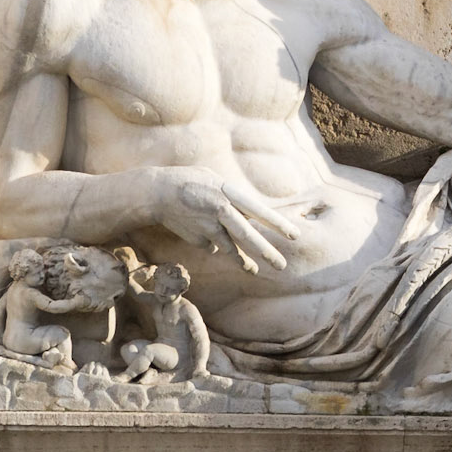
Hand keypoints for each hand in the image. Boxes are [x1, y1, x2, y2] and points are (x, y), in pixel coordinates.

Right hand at [150, 168, 299, 273]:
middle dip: (265, 251)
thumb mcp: (216, 180)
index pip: (257, 211)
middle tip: (282, 266)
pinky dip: (213, 243)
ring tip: (254, 270)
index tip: (293, 236)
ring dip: (243, 261)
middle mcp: (220, 210)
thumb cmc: (191, 182)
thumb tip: (249, 217)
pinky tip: (202, 233)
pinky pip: (212, 244)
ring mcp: (207, 226)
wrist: (157, 192)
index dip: (277, 224)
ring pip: (230, 248)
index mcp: (228, 192)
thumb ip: (234, 198)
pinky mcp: (197, 237)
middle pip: (246, 235)